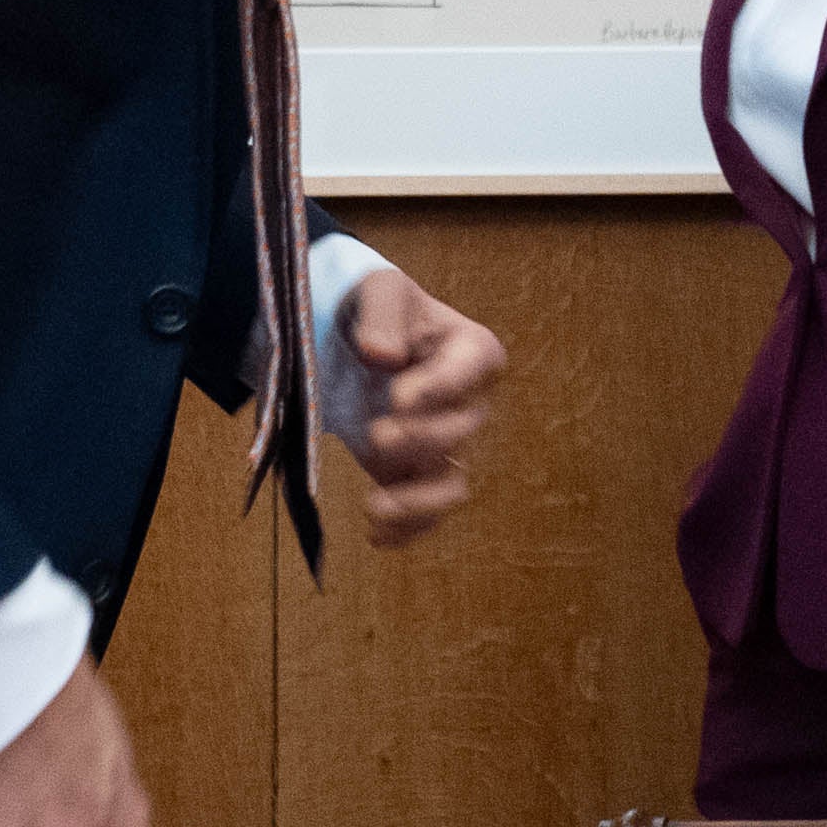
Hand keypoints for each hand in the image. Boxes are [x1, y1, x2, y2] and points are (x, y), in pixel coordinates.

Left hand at [341, 267, 506, 546]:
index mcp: (471, 349)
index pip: (475, 369)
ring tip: (375, 507)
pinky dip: (406, 530)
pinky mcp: (417, 473)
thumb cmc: (377, 307)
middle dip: (422, 438)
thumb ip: (382, 316)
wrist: (351, 336)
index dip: (443, 387)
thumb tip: (381, 356)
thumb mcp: (379, 291)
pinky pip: (427, 512)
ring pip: (453, 483)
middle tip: (376, 435)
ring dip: (419, 501)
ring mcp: (444, 443)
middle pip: (462, 430)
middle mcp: (467, 401)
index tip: (400, 396)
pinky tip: (376, 536)